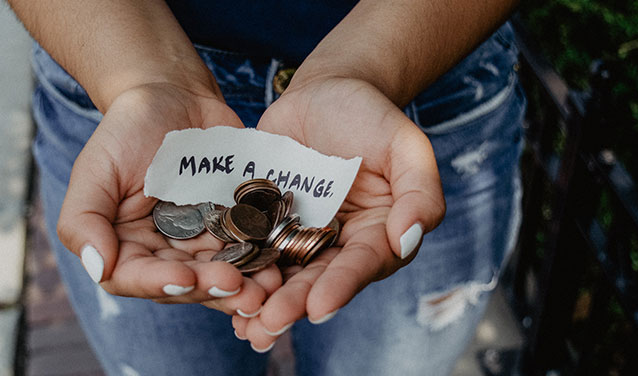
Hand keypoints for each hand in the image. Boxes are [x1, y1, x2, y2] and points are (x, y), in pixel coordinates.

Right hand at [56, 83, 281, 313]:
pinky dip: (264, 259)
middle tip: (239, 287)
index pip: (136, 278)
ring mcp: (202, 242)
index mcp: (125, 246)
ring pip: (221, 274)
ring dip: (245, 285)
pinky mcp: (235, 226)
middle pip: (186, 284)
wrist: (174, 96)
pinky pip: (250, 249)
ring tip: (267, 287)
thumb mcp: (95, 169)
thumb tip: (98, 267)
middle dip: (212, 288)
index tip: (186, 279)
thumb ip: (83, 219)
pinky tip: (281, 263)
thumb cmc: (127, 130)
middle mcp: (164, 253)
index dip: (160, 284)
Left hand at [233, 77, 445, 348]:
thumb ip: (419, 192)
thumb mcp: (405, 145)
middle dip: (294, 303)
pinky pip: (250, 247)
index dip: (341, 286)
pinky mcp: (265, 221)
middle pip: (317, 279)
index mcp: (376, 233)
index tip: (319, 307)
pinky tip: (218, 288)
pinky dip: (237, 269)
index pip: (361, 264)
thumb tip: (408, 239)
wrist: (325, 91)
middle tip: (270, 323)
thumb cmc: (371, 115)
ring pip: (281, 273)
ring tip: (244, 324)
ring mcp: (298, 234)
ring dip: (263, 300)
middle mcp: (337, 243)